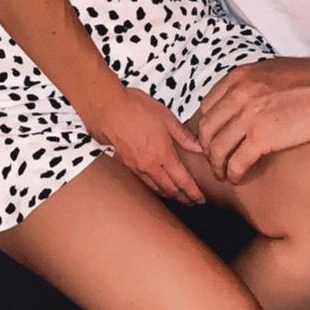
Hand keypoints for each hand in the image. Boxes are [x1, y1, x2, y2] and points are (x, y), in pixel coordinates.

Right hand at [82, 85, 206, 204]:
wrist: (108, 108)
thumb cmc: (137, 108)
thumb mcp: (167, 118)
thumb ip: (184, 136)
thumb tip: (199, 148)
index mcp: (163, 155)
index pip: (182, 181)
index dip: (193, 193)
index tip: (201, 200)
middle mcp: (149, 166)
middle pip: (169, 190)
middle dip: (182, 198)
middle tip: (191, 202)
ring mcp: (135, 167)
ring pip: (154, 188)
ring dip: (167, 195)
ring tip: (176, 197)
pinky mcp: (124, 164)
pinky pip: (142, 181)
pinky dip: (153, 187)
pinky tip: (155, 185)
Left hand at [197, 58, 309, 182]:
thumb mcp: (273, 71)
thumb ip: (253, 84)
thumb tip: (243, 99)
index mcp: (240, 77)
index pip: (207, 106)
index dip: (208, 127)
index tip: (214, 139)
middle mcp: (239, 94)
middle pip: (207, 129)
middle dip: (207, 149)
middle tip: (215, 161)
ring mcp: (248, 115)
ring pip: (217, 148)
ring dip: (217, 165)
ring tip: (224, 174)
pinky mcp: (261, 137)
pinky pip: (236, 162)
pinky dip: (233, 174)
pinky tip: (238, 179)